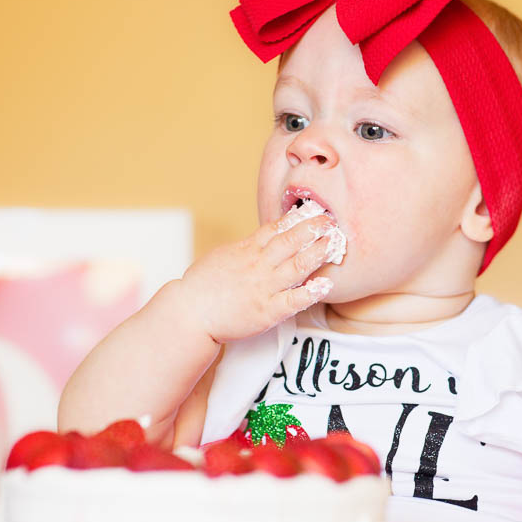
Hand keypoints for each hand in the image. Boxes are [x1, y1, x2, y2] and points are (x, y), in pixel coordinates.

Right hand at [177, 212, 338, 343]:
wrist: (188, 312)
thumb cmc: (201, 287)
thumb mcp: (222, 256)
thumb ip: (244, 248)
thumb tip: (260, 239)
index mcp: (246, 250)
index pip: (276, 228)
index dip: (297, 218)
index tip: (314, 209)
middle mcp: (258, 266)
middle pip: (290, 242)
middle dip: (312, 229)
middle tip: (331, 221)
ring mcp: (263, 288)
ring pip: (296, 267)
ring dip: (317, 254)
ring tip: (333, 244)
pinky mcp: (266, 312)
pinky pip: (293, 300)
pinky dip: (310, 292)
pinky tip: (325, 285)